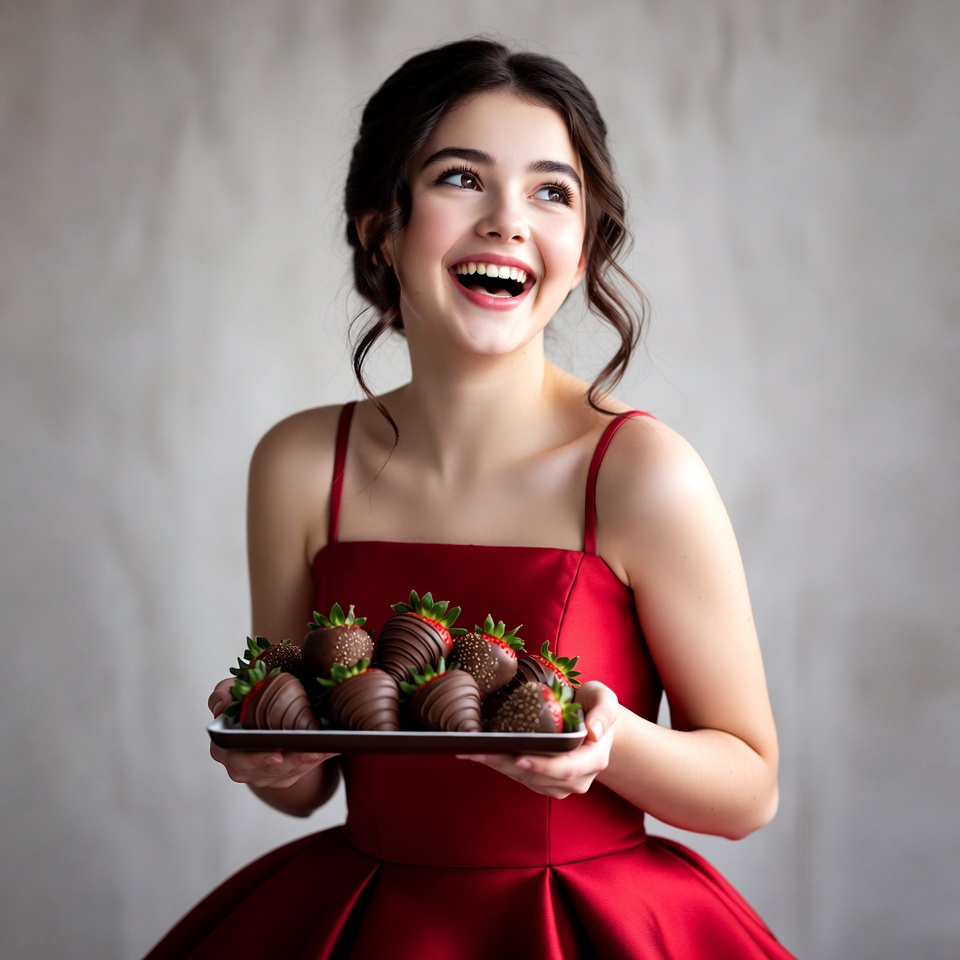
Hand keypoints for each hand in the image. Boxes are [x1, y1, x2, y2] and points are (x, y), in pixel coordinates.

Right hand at [208, 678, 335, 790]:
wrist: (268, 714)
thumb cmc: (248, 701)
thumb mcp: (235, 691)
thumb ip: (225, 692)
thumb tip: (221, 704)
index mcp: (223, 744)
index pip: (234, 756)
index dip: (254, 758)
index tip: (276, 754)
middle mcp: (238, 764)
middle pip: (262, 772)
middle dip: (288, 763)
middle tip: (309, 752)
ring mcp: (259, 774)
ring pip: (282, 775)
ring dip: (304, 762)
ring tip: (324, 748)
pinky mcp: (278, 777)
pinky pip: (296, 774)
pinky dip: (313, 761)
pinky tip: (330, 748)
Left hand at [458, 680, 618, 798]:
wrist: (592, 722)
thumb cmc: (595, 706)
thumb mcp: (605, 699)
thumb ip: (604, 711)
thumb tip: (594, 731)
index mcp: (595, 759)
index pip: (567, 768)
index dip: (543, 766)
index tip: (520, 757)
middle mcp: (578, 778)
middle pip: (539, 777)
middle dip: (507, 765)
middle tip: (479, 751)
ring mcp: (561, 784)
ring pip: (526, 779)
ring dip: (499, 766)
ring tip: (473, 750)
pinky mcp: (545, 783)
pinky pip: (521, 777)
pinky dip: (501, 766)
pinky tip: (482, 753)